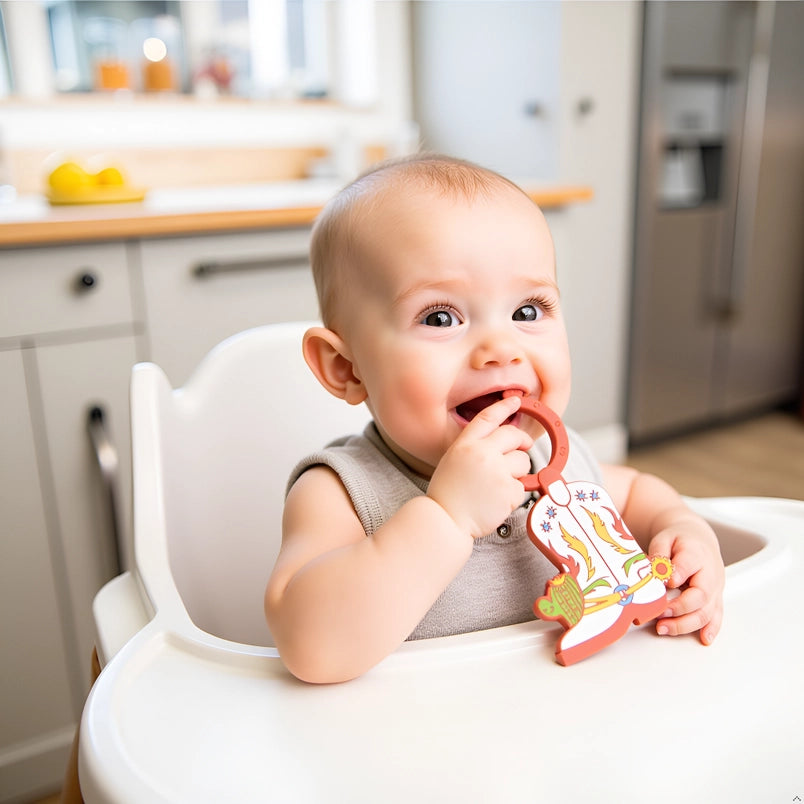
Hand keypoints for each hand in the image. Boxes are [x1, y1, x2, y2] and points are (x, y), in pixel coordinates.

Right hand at [428, 395, 532, 538]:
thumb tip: (503, 446)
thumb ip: (475, 448)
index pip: (488, 417)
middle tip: (522, 449)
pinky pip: (523, 487)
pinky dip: (514, 495)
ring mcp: (497, 471)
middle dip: (522, 442)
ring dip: (518, 473)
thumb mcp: (453, 460)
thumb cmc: (447, 494)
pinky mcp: (508, 490)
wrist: (445, 520)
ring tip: (498, 486)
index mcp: (465, 444)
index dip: (504, 407)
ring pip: (524, 461)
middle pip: (514, 435)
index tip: (515, 401)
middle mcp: (482, 453)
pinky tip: (497, 501)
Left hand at [648, 516, 724, 644]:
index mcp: (696, 554)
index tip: (666, 583)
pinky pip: (716, 616)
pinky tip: (704, 639)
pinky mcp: (716, 599)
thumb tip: (656, 572)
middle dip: (679, 608)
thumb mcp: (664, 539)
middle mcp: (710, 573)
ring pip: (707, 611)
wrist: (697, 539)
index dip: (678, 574)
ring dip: (686, 624)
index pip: (689, 564)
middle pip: (700, 596)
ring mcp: (715, 588)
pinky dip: (711, 629)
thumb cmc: (679, 541)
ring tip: (663, 628)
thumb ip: (659, 554)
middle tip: (658, 614)